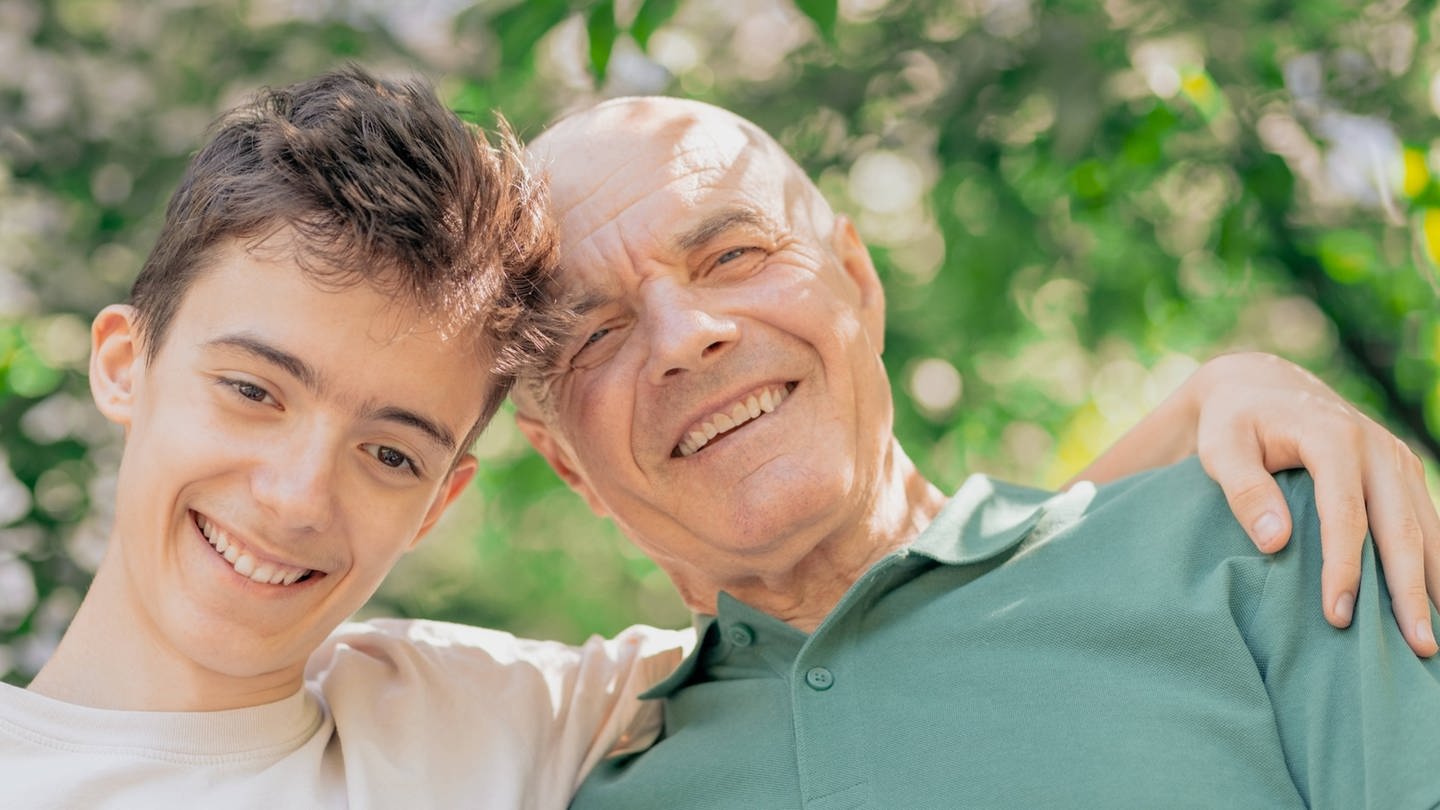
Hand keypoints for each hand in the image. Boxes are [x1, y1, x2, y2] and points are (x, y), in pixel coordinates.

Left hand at [1190, 353, 1438, 656]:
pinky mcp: (1401, 474)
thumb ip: (1245, 490)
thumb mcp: (1222, 448)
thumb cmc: (1233, 424)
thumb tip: (1277, 543)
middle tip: (1418, 646)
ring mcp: (1396, 460)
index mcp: (1333, 437)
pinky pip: (1427, 522)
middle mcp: (1376, 447)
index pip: (1346, 512)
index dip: (1344, 567)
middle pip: (1401, 526)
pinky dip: (1433, 562)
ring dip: (1432, 582)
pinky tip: (1434, 602)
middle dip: (1410, 589)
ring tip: (1431, 641)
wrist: (1260, 386)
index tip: (1338, 616)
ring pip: (1425, 527)